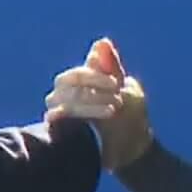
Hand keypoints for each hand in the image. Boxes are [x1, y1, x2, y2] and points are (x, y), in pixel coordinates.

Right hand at [44, 38, 152, 169]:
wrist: (133, 150)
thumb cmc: (129, 117)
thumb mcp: (126, 88)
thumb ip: (112, 65)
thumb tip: (101, 41)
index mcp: (79, 84)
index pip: (77, 73)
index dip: (96, 75)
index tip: (118, 83)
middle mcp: (64, 97)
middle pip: (65, 84)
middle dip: (93, 87)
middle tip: (116, 97)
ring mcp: (60, 116)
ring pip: (66, 102)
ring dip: (92, 103)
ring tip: (114, 109)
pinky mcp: (59, 133)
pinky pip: (61, 120)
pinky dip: (83, 117)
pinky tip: (104, 118)